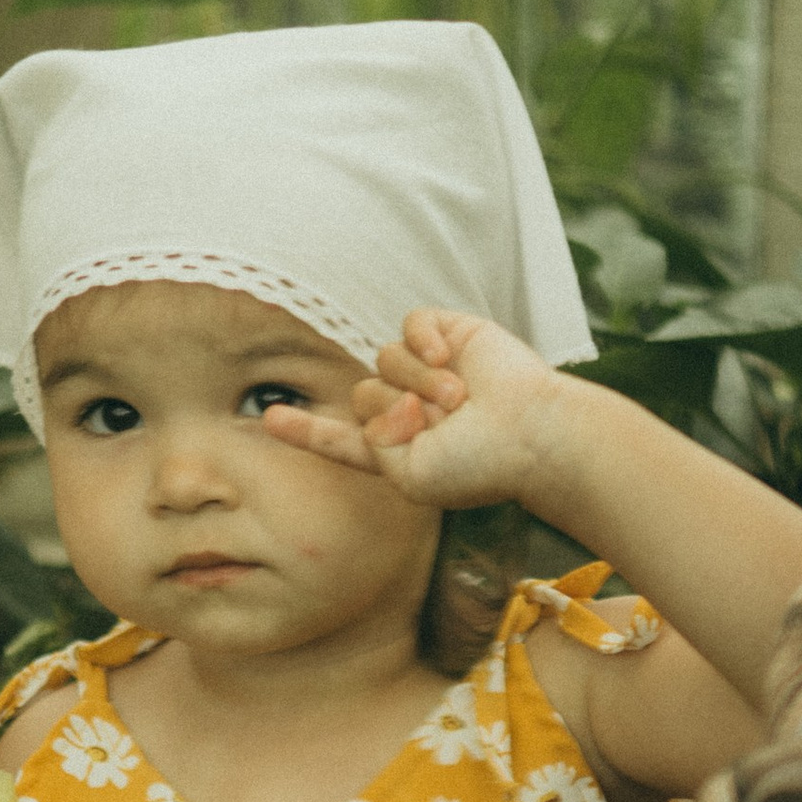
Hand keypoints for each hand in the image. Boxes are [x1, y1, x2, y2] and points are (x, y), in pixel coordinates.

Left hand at [264, 308, 574, 516]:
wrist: (532, 434)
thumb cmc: (478, 465)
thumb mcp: (411, 477)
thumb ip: (372, 447)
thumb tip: (383, 399)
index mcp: (396, 447)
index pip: (342, 438)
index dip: (306, 430)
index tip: (270, 420)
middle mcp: (409, 407)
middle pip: (361, 394)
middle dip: (394, 408)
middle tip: (439, 422)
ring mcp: (429, 370)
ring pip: (384, 359)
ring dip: (418, 381)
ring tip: (460, 398)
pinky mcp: (450, 334)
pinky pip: (410, 323)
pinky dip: (423, 340)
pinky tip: (449, 356)